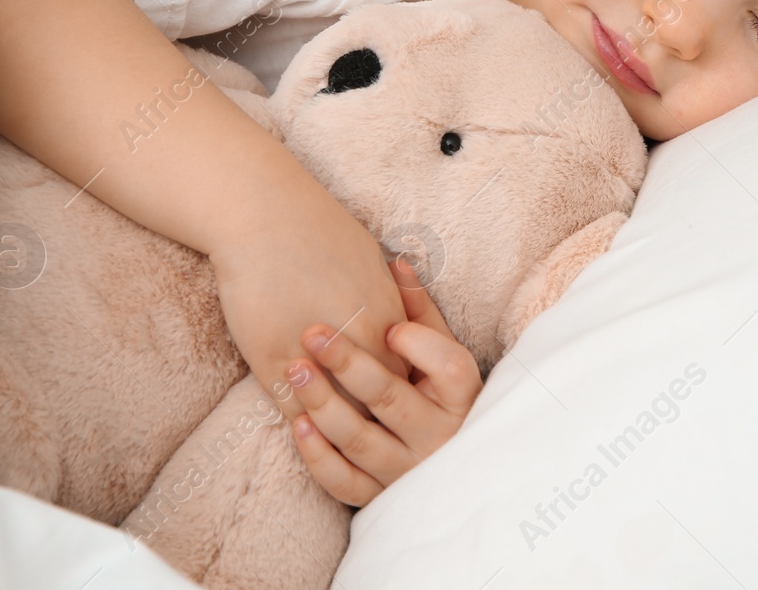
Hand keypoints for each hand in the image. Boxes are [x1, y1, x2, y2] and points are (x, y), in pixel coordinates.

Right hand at [211, 207, 409, 421]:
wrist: (265, 214)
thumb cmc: (319, 228)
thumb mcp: (372, 259)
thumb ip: (390, 297)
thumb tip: (400, 320)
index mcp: (387, 318)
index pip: (404, 378)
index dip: (393, 393)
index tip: (385, 402)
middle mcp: (358, 342)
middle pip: (375, 403)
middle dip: (371, 416)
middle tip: (364, 430)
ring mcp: (315, 356)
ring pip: (334, 414)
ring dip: (333, 423)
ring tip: (330, 429)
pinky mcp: (273, 362)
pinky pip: (293, 410)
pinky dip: (298, 421)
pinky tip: (300, 423)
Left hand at [286, 260, 481, 504]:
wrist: (449, 469)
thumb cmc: (436, 392)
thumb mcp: (438, 351)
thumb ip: (419, 311)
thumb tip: (397, 262)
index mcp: (461, 397)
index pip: (449, 368)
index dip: (418, 344)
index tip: (388, 324)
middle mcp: (438, 437)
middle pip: (392, 399)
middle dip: (350, 365)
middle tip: (314, 333)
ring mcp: (407, 470)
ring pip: (361, 441)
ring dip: (325, 404)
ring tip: (296, 370)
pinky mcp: (379, 496)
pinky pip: (345, 482)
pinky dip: (319, 455)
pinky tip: (298, 422)